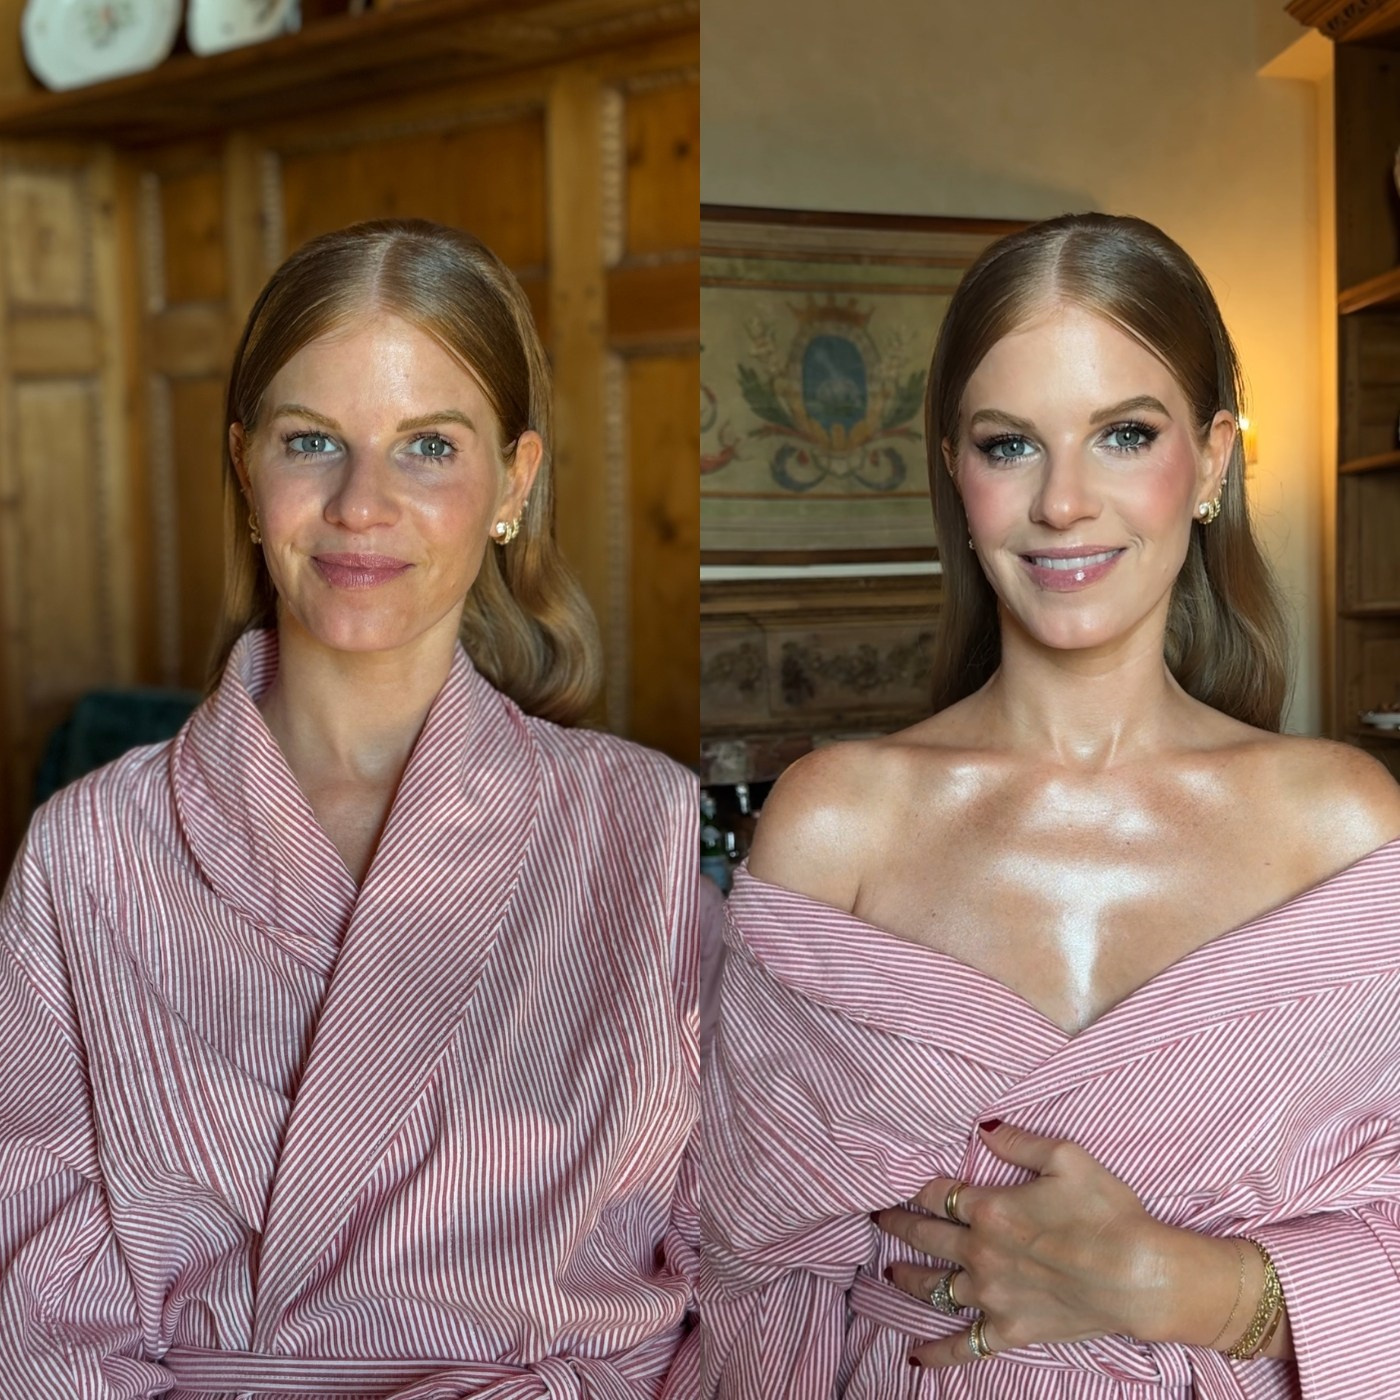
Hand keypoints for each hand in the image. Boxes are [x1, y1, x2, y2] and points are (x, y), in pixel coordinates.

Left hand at [874, 1120, 1183, 1369]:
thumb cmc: (1108, 1213)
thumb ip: (1018, 1141)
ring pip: (935, 1287)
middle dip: (899, 1225)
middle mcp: (980, 1253)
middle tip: (879, 1219)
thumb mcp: (1066, 1157)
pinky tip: (915, 1357)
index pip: (937, 1193)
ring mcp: (992, 1296)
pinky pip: (965, 1345)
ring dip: (909, 1277)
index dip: (917, 1186)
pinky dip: (937, 1353)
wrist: (1140, 1276)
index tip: (901, 1184)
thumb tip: (983, 1128)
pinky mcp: (1010, 1330)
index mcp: (989, 1209)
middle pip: (926, 1236)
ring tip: (891, 1270)